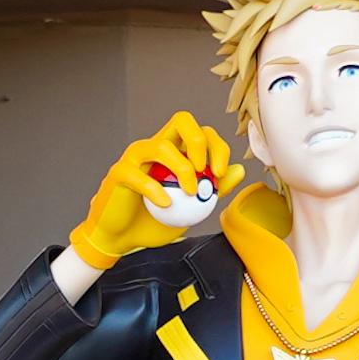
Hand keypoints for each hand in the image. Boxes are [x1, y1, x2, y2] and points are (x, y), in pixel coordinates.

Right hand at [70, 112, 241, 270]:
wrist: (123, 239)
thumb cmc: (155, 221)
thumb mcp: (192, 208)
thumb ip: (214, 189)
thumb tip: (239, 170)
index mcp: (174, 150)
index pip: (201, 132)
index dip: (216, 146)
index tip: (220, 173)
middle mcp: (155, 146)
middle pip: (181, 120)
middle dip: (199, 141)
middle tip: (205, 170)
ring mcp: (135, 157)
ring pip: (160, 145)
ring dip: (181, 169)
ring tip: (190, 192)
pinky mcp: (119, 173)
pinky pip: (137, 174)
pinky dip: (154, 189)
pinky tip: (166, 204)